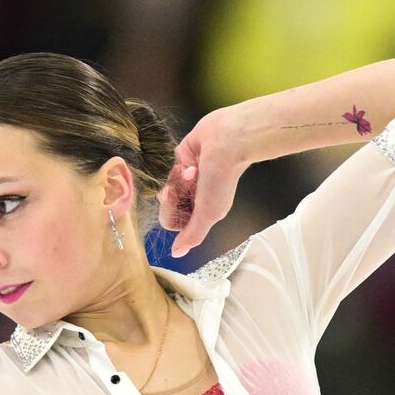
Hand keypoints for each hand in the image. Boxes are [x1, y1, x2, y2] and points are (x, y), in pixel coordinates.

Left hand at [158, 108, 252, 257]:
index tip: (181, 206)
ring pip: (166, 185)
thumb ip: (192, 235)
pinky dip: (177, 165)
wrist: (229, 140)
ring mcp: (187, 176)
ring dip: (178, 179)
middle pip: (168, 204)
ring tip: (193, 171)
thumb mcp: (208, 213)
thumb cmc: (222, 178)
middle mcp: (195, 195)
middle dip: (174, 195)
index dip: (173, 215)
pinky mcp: (181, 157)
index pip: (174, 222)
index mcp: (202, 211)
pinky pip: (167, 167)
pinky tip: (191, 163)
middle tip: (185, 186)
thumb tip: (177, 254)